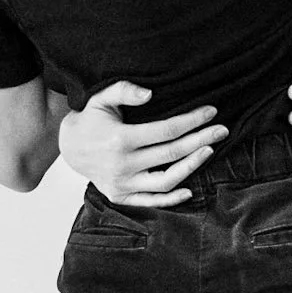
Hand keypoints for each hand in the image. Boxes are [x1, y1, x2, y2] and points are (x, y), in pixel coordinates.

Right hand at [59, 83, 226, 206]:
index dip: (192, 121)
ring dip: (192, 166)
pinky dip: (171, 199)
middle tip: (222, 130)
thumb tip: (150, 94)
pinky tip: (190, 189)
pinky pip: (151, 201)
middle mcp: (123, 164)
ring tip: (209, 151)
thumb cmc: (90, 119)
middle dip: (201, 140)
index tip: (211, 112)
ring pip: (166, 180)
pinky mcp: (121, 196)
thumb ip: (124, 90)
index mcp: (121, 138)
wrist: (69, 148)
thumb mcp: (101, 98)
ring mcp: (123, 183)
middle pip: (172, 153)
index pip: (166, 130)